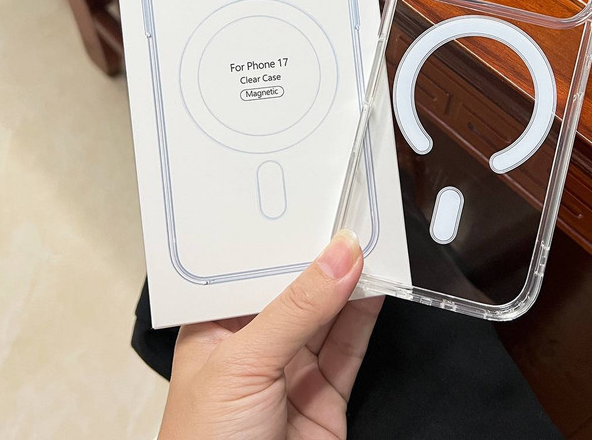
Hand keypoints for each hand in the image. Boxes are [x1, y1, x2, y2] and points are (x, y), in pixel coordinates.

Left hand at [158, 229, 381, 439]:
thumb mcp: (244, 364)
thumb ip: (297, 308)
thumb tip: (343, 251)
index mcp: (214, 328)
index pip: (248, 270)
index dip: (278, 236)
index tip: (309, 198)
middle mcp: (253, 343)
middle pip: (292, 288)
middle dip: (319, 255)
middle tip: (350, 210)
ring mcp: (291, 368)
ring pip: (326, 314)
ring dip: (349, 281)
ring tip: (372, 238)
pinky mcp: (326, 393)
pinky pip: (349, 346)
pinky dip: (366, 316)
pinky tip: (377, 285)